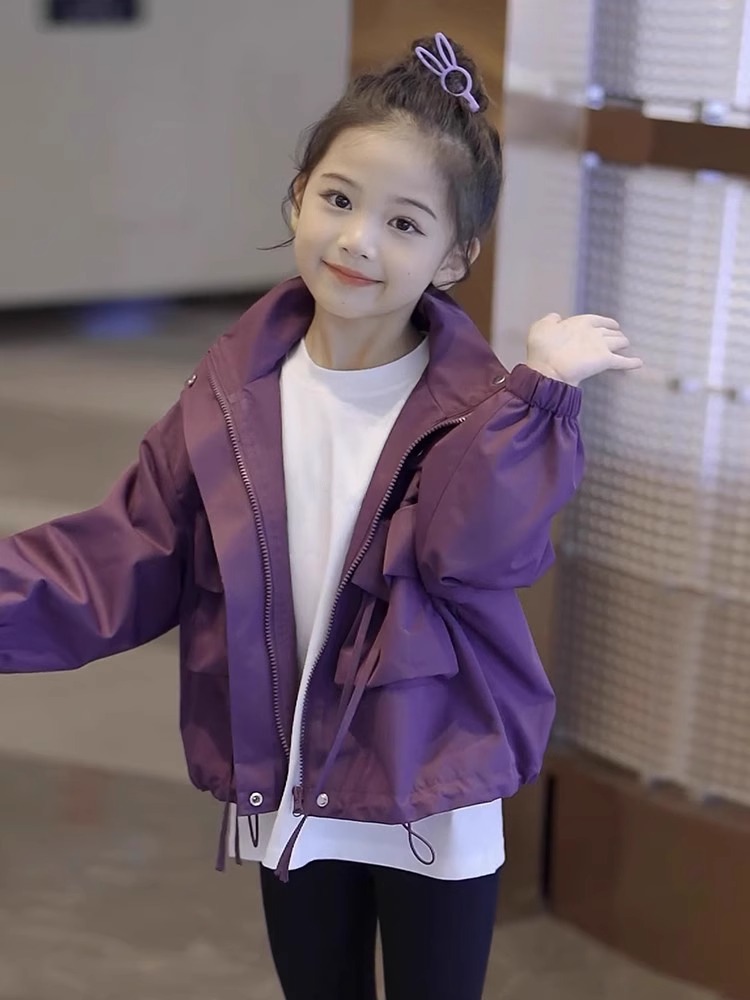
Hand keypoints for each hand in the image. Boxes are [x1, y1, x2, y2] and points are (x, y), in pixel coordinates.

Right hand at [526, 313, 643, 386]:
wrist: (549, 368)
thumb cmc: (542, 348)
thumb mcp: (540, 326)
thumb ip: (551, 320)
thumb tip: (557, 317)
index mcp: (581, 321)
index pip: (599, 320)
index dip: (606, 323)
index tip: (611, 325)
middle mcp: (595, 331)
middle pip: (611, 331)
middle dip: (616, 334)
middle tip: (618, 339)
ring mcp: (602, 346)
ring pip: (620, 342)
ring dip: (623, 343)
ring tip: (626, 346)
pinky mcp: (606, 361)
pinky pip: (623, 361)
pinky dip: (632, 362)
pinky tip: (639, 363)